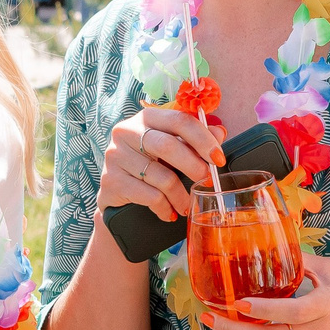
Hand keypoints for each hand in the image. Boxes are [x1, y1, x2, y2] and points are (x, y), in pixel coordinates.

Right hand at [95, 106, 222, 226]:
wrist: (117, 194)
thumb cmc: (147, 166)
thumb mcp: (171, 150)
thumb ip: (193, 140)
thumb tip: (219, 132)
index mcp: (146, 118)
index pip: (179, 120)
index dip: (203, 139)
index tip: (218, 159)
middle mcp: (126, 132)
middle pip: (168, 146)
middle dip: (194, 166)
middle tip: (207, 181)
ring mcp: (116, 155)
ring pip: (160, 176)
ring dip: (180, 195)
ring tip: (186, 205)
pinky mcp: (110, 180)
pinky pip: (148, 196)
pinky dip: (164, 207)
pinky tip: (169, 212)